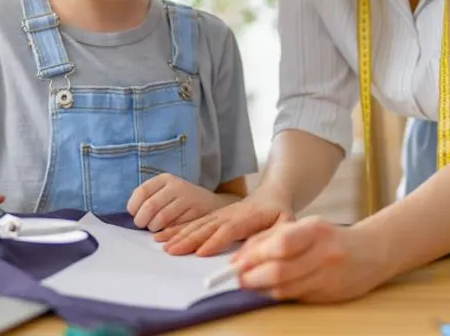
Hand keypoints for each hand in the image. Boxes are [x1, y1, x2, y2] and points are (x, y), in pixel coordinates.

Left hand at [126, 174, 227, 231]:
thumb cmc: (180, 202)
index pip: (142, 192)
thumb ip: (148, 198)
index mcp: (164, 179)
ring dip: (154, 227)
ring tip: (155, 228)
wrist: (211, 205)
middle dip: (142, 220)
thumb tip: (131, 212)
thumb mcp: (164, 192)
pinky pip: (175, 226)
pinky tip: (168, 230)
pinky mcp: (196, 212)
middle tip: (143, 225)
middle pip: (150, 206)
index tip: (134, 214)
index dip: (133, 206)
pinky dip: (168, 231)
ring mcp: (188, 198)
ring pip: (162, 218)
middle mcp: (176, 185)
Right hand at [154, 190, 292, 255]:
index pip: (229, 229)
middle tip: (172, 251)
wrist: (271, 194)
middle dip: (188, 239)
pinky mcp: (212, 217)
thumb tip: (256, 254)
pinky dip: (176, 230)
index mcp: (248, 217)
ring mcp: (218, 214)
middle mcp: (229, 214)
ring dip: (178, 234)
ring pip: (196, 224)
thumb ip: (275, 237)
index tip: (200, 252)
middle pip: (207, 227)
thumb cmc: (280, 213)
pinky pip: (192, 224)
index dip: (215, 241)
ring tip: (162, 245)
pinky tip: (162, 236)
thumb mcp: (287, 223)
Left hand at [231, 217, 388, 302]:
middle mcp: (324, 254)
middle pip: (279, 271)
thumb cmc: (331, 238)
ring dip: (261, 289)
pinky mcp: (328, 295)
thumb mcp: (307, 227)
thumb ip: (274, 237)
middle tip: (237, 279)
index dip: (253, 256)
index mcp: (316, 231)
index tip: (235, 262)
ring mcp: (328, 277)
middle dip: (251, 278)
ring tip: (249, 285)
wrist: (372, 252)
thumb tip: (241, 256)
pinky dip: (277, 294)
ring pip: (285, 289)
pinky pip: (295, 297)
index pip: (279, 245)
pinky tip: (269, 289)